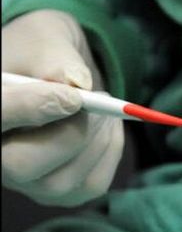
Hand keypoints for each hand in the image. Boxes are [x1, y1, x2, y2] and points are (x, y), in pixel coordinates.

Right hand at [2, 9, 123, 206]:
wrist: (54, 70)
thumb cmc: (40, 52)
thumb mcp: (45, 39)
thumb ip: (54, 58)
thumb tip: (77, 85)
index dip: (28, 109)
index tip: (72, 97)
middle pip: (21, 166)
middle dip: (70, 134)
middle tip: (98, 101)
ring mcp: (25, 182)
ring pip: (61, 181)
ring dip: (96, 139)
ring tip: (104, 105)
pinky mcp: (60, 192)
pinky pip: (92, 184)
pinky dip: (110, 150)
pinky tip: (106, 126)